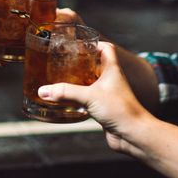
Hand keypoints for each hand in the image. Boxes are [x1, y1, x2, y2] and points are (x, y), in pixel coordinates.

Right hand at [0, 0, 84, 64]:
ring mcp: (14, 37)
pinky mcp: (17, 53)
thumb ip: (65, 15)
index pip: (1, 0)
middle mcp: (16, 21)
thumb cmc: (73, 28)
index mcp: (24, 7)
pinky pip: (3, 54)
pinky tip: (1, 62)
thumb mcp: (69, 18)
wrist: (76, 48)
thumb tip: (60, 13)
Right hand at [37, 42, 155, 155]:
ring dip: (78, 81)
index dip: (93, 43)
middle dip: (80, 62)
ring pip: (91, 82)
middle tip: (63, 61)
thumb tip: (44, 90)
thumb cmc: (120, 110)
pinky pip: (88, 99)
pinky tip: (66, 101)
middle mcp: (110, 80)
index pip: (106, 48)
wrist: (133, 134)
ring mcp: (107, 94)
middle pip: (95, 65)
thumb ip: (65, 92)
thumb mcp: (89, 96)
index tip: (78, 43)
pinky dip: (77, 98)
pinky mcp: (103, 108)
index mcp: (112, 69)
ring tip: (61, 79)